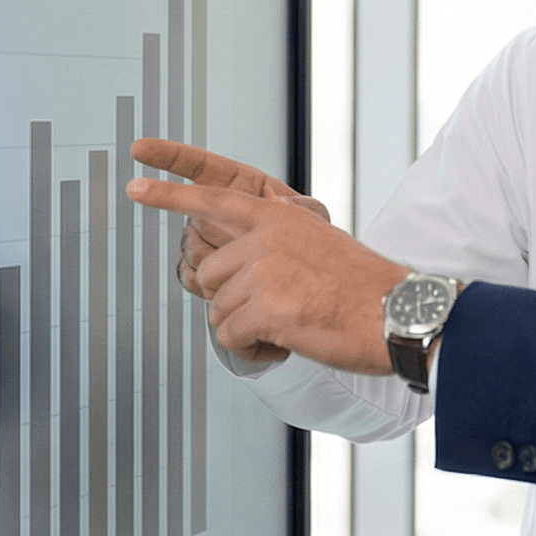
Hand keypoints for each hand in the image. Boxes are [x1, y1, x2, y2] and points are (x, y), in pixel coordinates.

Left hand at [126, 171, 405, 373]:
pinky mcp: (266, 309)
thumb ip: (278, 240)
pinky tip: (287, 342)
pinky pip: (231, 338)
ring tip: (292, 326)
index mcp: (280, 216)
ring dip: (247, 329)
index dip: (169, 194)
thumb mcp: (320, 243)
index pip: (214, 198)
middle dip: (231, 300)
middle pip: (208, 275)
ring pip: (219, 312)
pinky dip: (253, 350)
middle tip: (276, 309)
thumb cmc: (366, 289)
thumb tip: (243, 257)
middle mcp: (267, 237)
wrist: (400, 315)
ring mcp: (265, 272)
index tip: (134, 185)